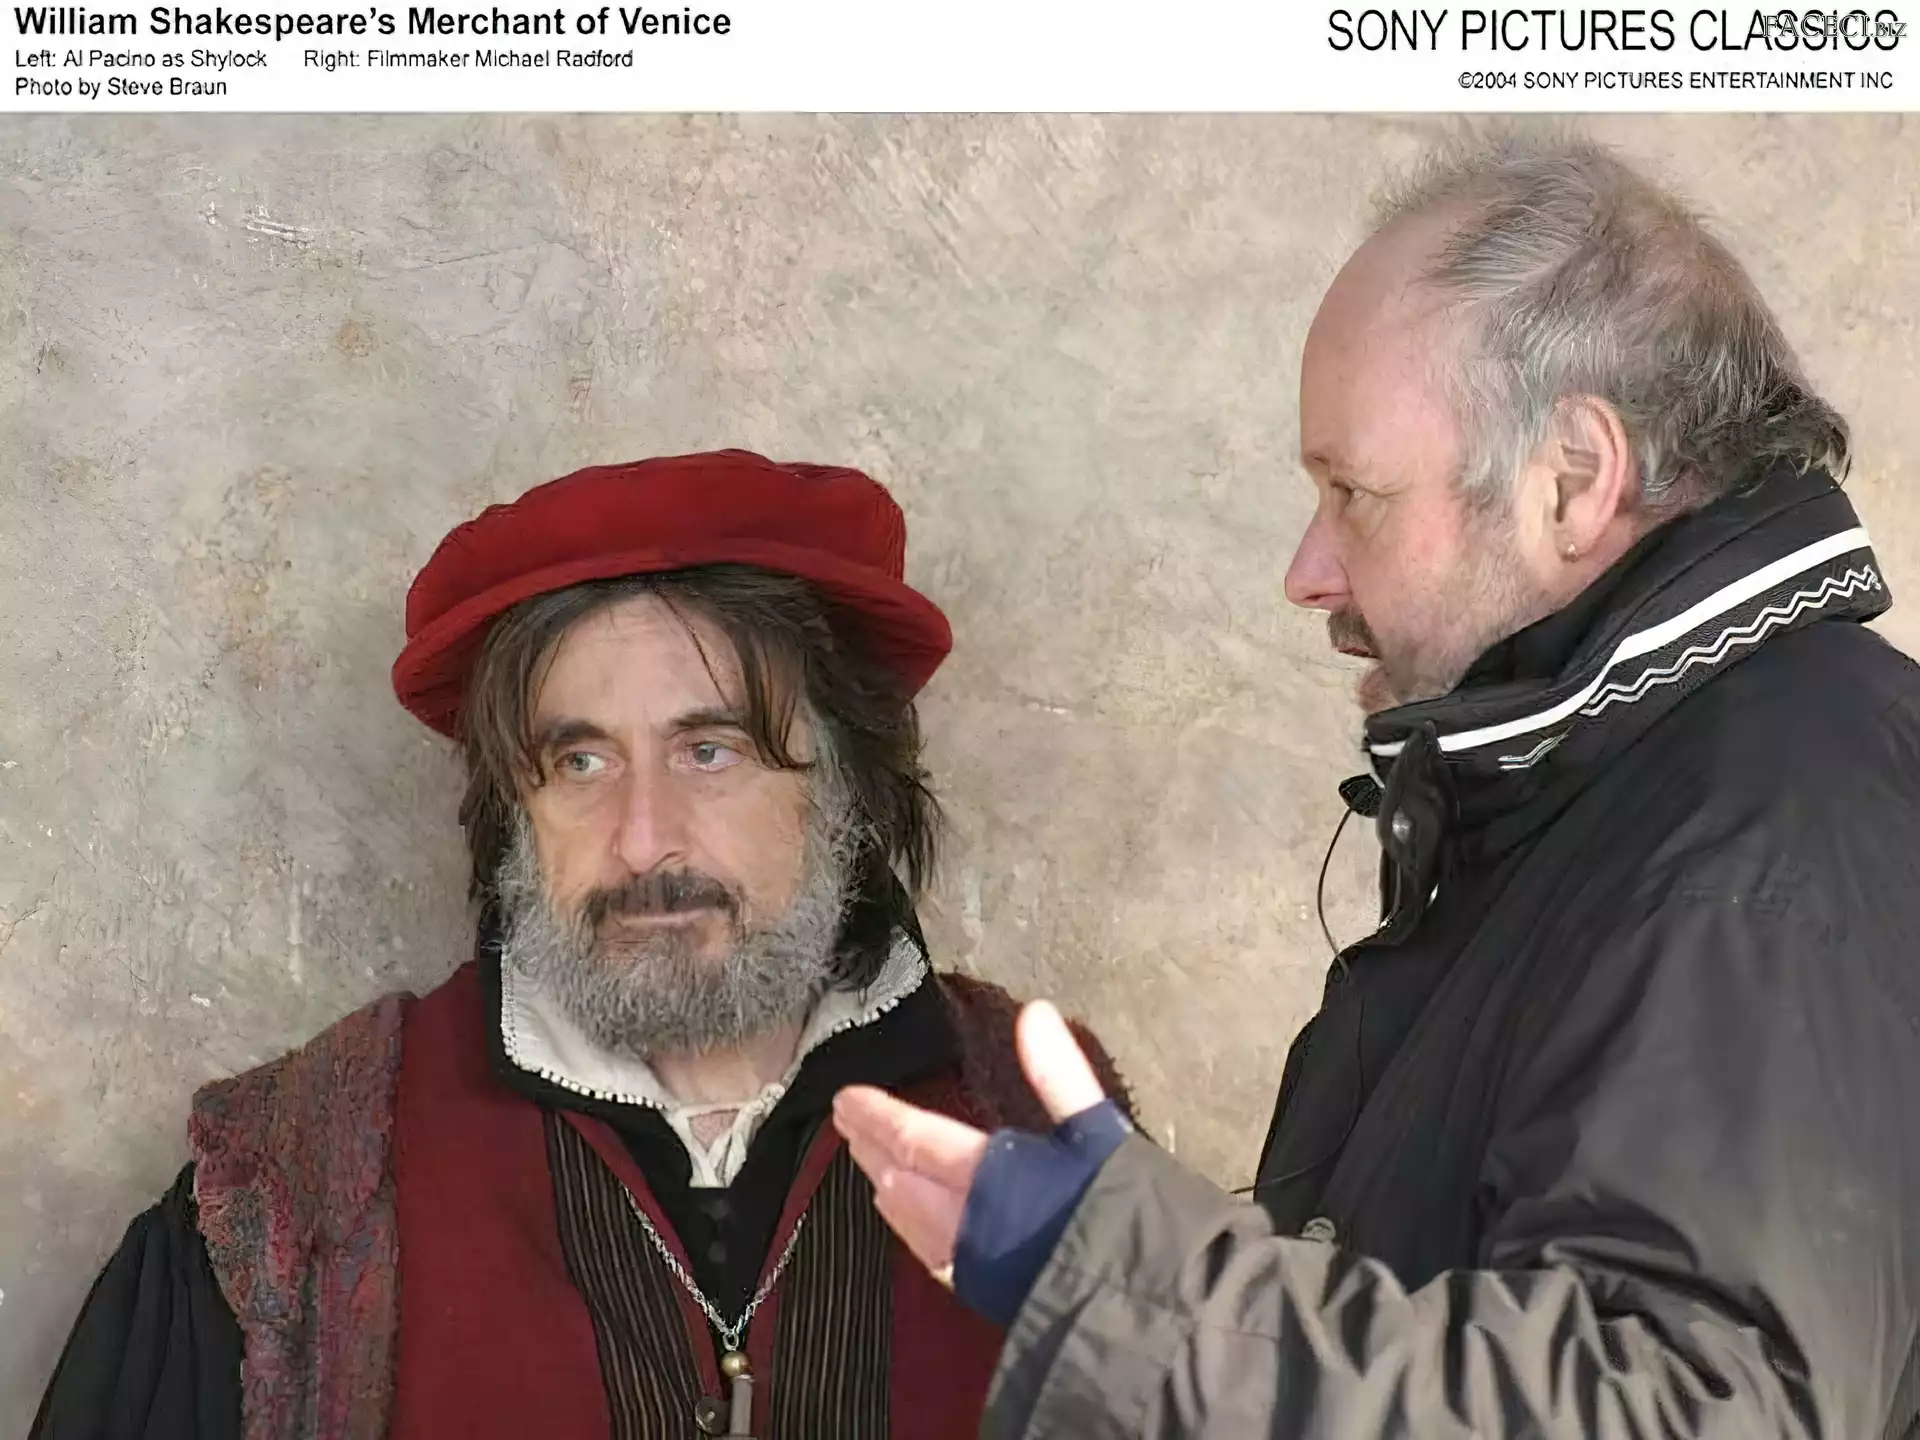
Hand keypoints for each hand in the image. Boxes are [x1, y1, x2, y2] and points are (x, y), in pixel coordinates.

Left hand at [832, 1000, 1110, 1278]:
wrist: (1134, 1306)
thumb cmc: (1120, 1214)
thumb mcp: (1097, 1135)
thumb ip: (1060, 1075)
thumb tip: (1036, 1015)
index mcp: (985, 1172)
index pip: (913, 1137)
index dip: (877, 1115)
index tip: (845, 1097)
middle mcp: (962, 1217)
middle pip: (899, 1175)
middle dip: (870, 1146)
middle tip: (847, 1122)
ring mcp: (966, 1259)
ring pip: (906, 1215)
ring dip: (883, 1181)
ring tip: (871, 1162)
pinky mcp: (978, 1290)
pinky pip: (923, 1247)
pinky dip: (905, 1221)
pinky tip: (907, 1219)